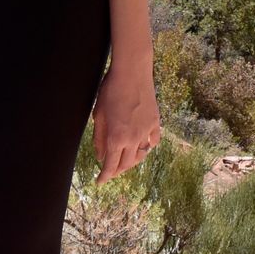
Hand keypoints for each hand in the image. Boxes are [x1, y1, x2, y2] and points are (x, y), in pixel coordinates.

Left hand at [92, 56, 161, 182]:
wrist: (132, 72)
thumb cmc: (111, 90)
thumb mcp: (99, 114)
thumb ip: (99, 138)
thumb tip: (100, 156)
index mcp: (116, 138)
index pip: (110, 166)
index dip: (104, 177)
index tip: (100, 181)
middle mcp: (133, 139)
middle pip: (126, 164)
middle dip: (117, 171)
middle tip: (110, 171)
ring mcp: (146, 131)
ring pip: (141, 155)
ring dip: (132, 161)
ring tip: (125, 160)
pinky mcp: (155, 122)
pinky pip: (153, 141)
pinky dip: (148, 147)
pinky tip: (144, 145)